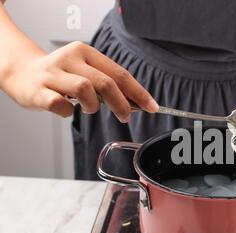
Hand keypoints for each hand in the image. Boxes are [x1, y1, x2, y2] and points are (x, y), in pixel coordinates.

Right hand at [0, 41, 157, 121]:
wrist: (22, 73)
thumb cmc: (60, 76)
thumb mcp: (85, 72)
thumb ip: (107, 83)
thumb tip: (136, 102)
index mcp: (85, 52)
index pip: (119, 73)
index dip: (138, 92)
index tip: (152, 107)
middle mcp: (70, 59)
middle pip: (106, 82)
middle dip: (122, 104)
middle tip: (126, 116)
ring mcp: (53, 73)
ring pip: (85, 90)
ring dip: (93, 106)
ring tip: (88, 108)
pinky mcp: (38, 90)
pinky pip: (61, 105)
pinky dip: (68, 112)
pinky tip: (66, 109)